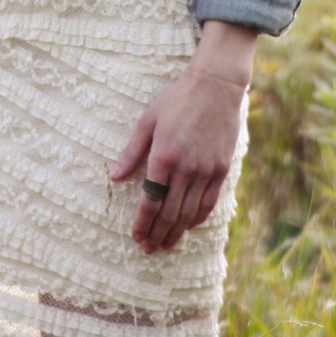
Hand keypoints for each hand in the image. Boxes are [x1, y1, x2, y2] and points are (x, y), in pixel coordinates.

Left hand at [110, 20, 255, 252]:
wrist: (215, 87)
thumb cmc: (176, 100)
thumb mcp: (148, 121)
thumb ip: (131, 152)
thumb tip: (114, 177)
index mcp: (163, 156)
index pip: (150, 200)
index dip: (142, 222)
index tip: (135, 237)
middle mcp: (185, 168)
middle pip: (169, 212)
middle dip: (157, 234)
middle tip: (148, 249)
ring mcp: (205, 170)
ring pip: (189, 212)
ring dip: (176, 232)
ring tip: (165, 245)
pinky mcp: (221, 169)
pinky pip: (209, 202)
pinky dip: (197, 218)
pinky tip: (188, 227)